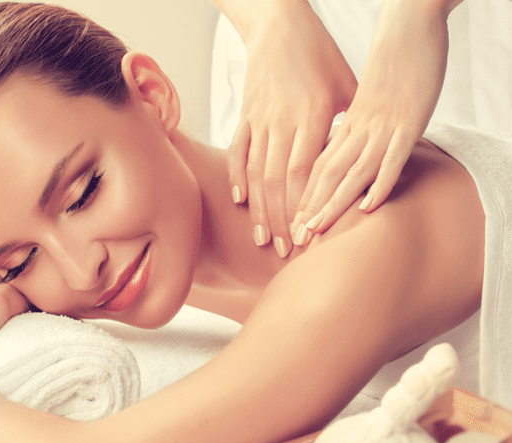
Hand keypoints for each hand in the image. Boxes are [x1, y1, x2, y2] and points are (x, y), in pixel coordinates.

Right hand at [227, 0, 355, 256]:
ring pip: (258, 173)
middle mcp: (284, 122)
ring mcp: (260, 120)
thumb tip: (371, 156)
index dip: (306, 208)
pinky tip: (241, 202)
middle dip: (283, 220)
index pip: (306, 173)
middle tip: (287, 251)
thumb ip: (354, 123)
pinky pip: (239, 151)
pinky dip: (237, 177)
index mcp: (313, 116)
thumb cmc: (317, 52)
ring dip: (261, 210)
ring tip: (263, 239)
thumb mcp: (346, 83)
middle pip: (280, 182)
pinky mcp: (245, 115)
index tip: (310, 235)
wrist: (278, 24)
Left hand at [291, 0, 450, 243]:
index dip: (299, 196)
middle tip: (291, 242)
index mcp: (342, 123)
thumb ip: (349, 126)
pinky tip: (366, 207)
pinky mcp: (407, 121)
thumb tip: (341, 150)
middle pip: (322, 174)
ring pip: (348, 171)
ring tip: (315, 233)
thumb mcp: (359, 98)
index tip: (288, 224)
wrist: (406, 25)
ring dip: (330, 205)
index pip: (313, 165)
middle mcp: (355, 128)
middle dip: (305, 209)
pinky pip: (389, 156)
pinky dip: (377, 182)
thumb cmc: (388, 63)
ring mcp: (380, 125)